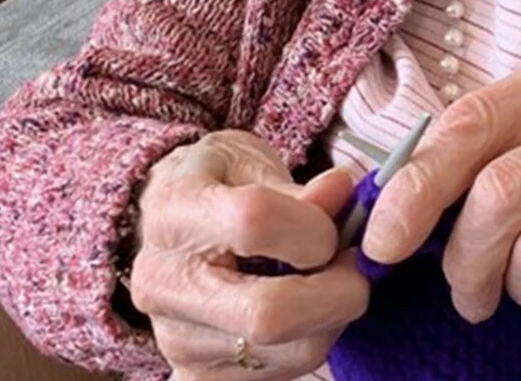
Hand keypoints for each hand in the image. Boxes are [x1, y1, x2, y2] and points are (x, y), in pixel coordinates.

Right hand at [129, 130, 367, 378]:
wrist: (174, 231)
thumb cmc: (219, 187)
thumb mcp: (250, 161)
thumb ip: (299, 186)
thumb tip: (341, 193)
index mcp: (173, 212)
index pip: (253, 223)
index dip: (314, 227)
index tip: (334, 226)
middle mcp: (164, 285)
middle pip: (269, 313)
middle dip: (339, 292)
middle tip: (356, 269)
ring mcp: (177, 341)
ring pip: (291, 352)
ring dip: (332, 319)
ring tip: (326, 285)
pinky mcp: (199, 378)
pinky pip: (284, 374)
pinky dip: (312, 343)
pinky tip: (304, 313)